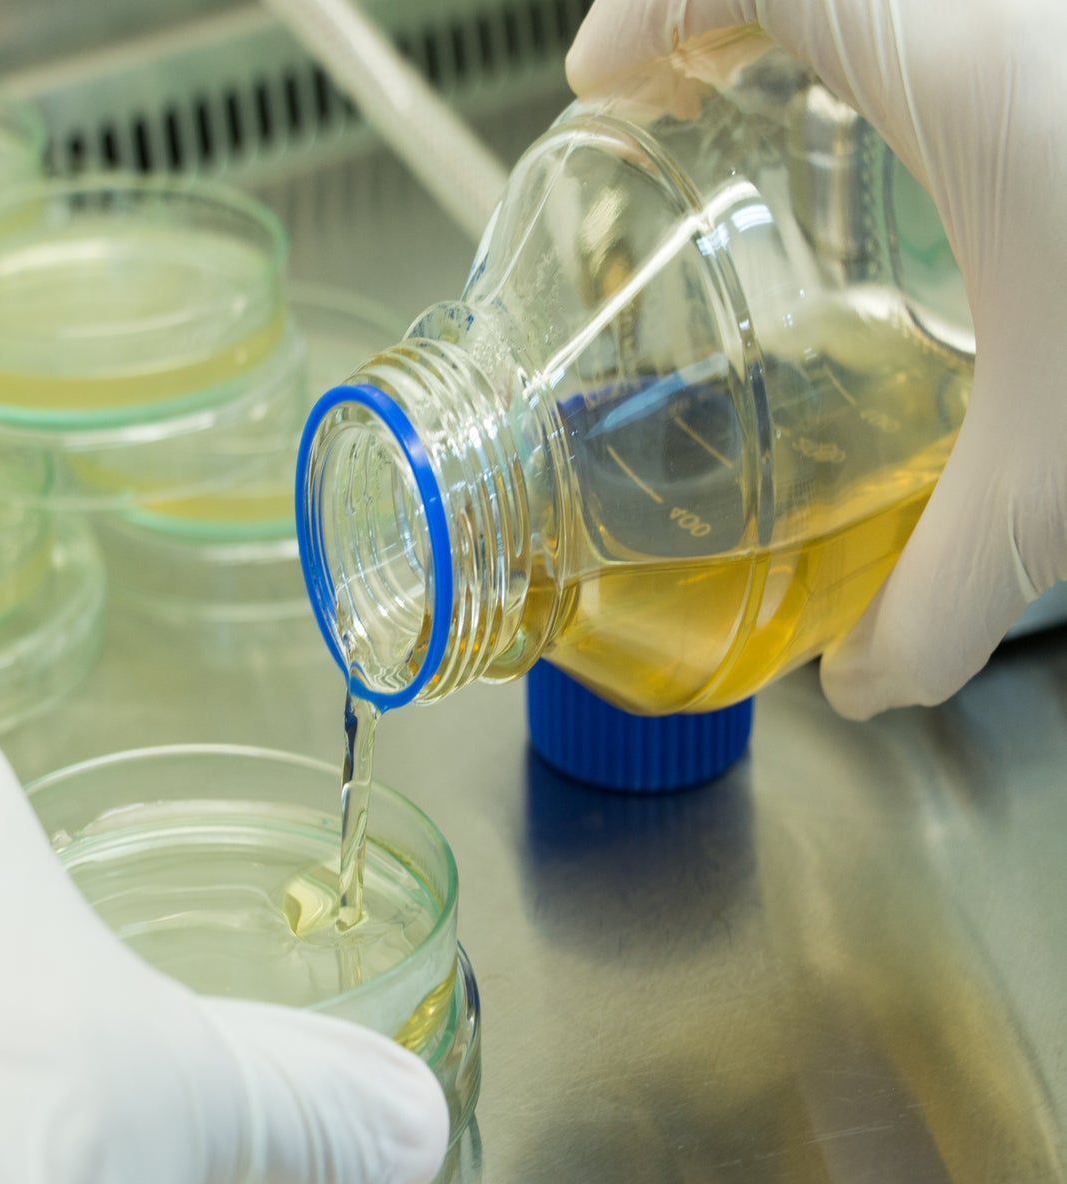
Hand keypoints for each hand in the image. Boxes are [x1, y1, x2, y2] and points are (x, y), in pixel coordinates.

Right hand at [568, 0, 1066, 717]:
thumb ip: (955, 587)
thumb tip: (868, 677)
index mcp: (963, 46)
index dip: (648, 3)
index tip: (602, 82)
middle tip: (689, 80)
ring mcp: (1052, 2)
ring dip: (837, 11)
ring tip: (800, 93)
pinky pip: (983, 2)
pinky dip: (926, 23)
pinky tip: (954, 108)